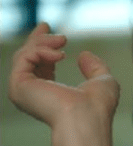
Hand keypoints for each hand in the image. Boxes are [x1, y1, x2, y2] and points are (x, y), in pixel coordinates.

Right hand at [8, 22, 119, 145]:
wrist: (86, 120)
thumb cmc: (97, 107)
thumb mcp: (102, 81)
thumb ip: (94, 68)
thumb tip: (83, 55)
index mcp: (50, 94)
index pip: (40, 66)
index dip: (44, 47)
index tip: (48, 29)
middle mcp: (33, 94)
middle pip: (27, 58)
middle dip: (38, 40)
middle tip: (47, 25)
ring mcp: (23, 91)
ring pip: (24, 55)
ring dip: (43, 42)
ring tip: (63, 41)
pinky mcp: (18, 86)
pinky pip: (24, 58)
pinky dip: (41, 50)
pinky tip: (61, 55)